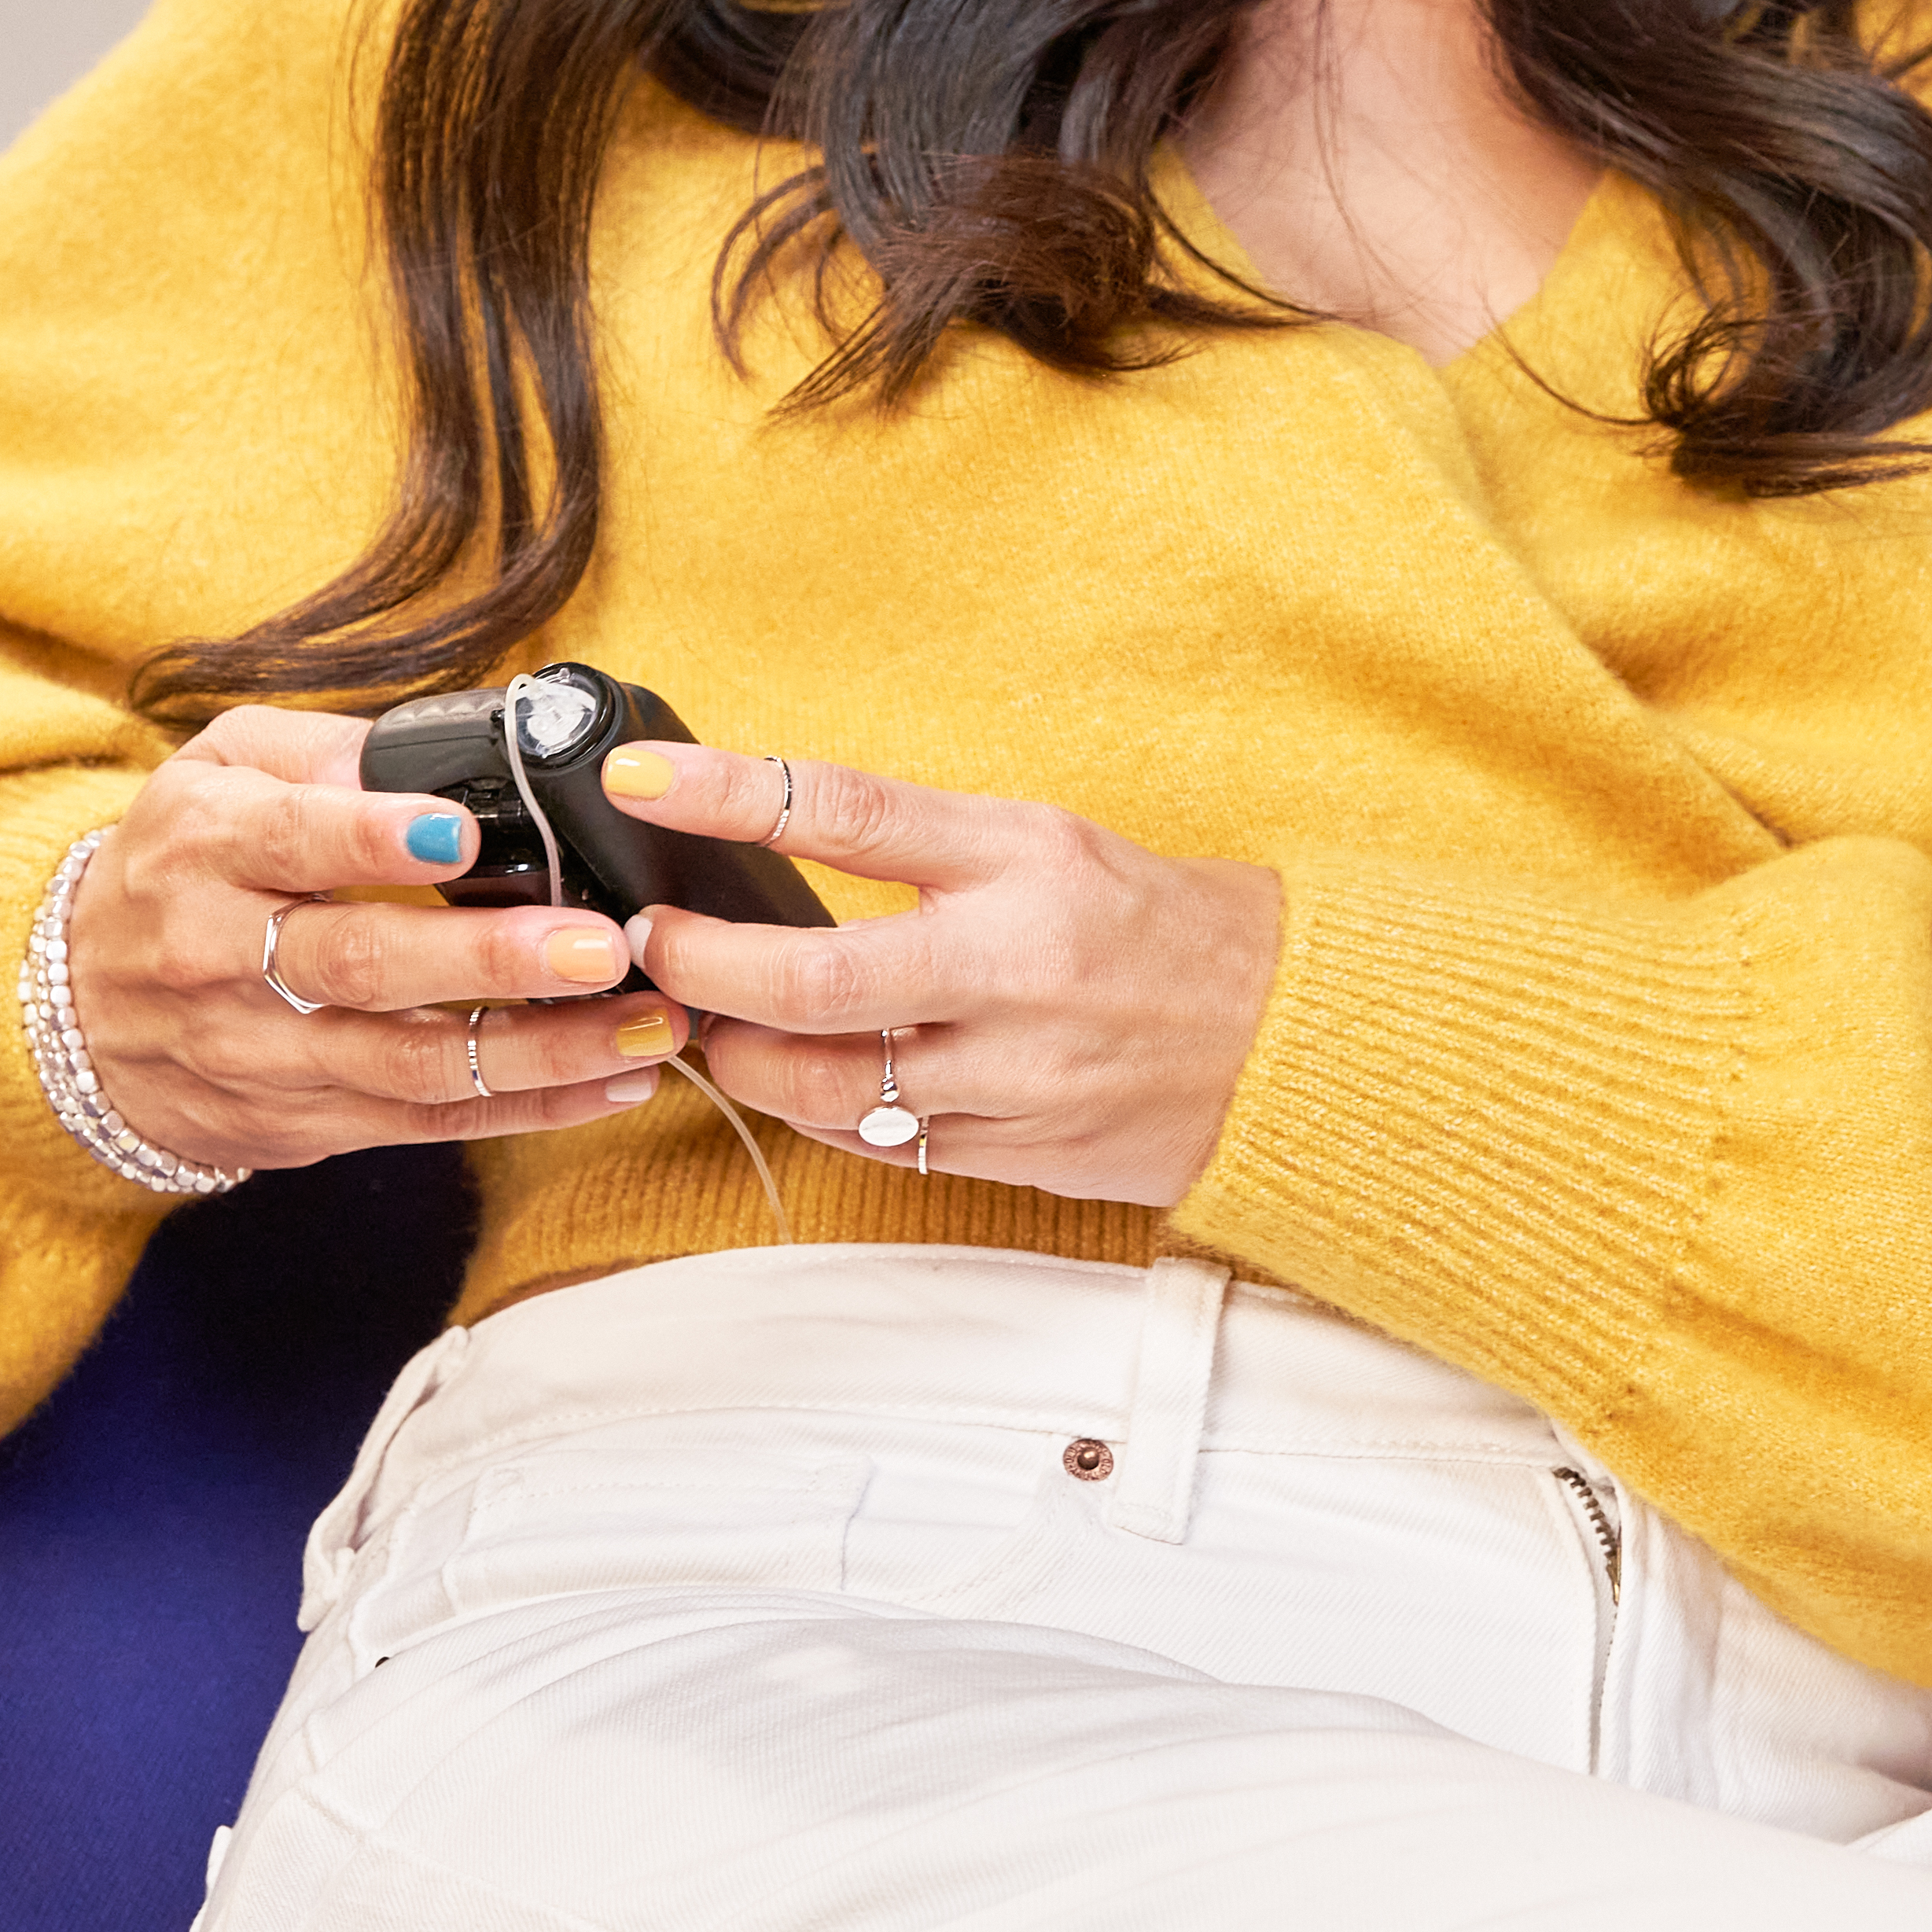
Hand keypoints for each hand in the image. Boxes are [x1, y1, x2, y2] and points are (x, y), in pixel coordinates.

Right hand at [60, 707, 679, 1177]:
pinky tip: (612, 1084)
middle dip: (489, 961)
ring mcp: (260, 1054)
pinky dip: (526, 1110)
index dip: (375, 839)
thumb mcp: (216, 769)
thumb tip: (435, 753)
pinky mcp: (300, 1122)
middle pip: (361, 966)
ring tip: (644, 1027)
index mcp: (204, 848)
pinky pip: (423, 1122)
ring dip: (539, 1052)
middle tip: (601, 947)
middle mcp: (220, 957)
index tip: (464, 834)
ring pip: (408, 1063)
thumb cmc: (182, 862)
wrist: (75, 1007)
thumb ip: (321, 750)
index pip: (291, 842)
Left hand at [599, 739, 1282, 1205]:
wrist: (1290, 1034)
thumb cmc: (1160, 924)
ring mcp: (1018, 1071)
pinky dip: (823, 1117)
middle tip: (655, 948)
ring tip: (715, 1029)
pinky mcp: (1022, 1151)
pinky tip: (806, 1086)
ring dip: (744, 1060)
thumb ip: (926, 849)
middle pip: (812, 980)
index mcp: (1025, 857)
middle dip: (703, 969)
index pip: (847, 811)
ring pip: (827, 1086)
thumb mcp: (1052, 843)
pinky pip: (882, 1147)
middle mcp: (1017, 965)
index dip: (727, 793)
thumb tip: (777, 840)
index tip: (641, 779)